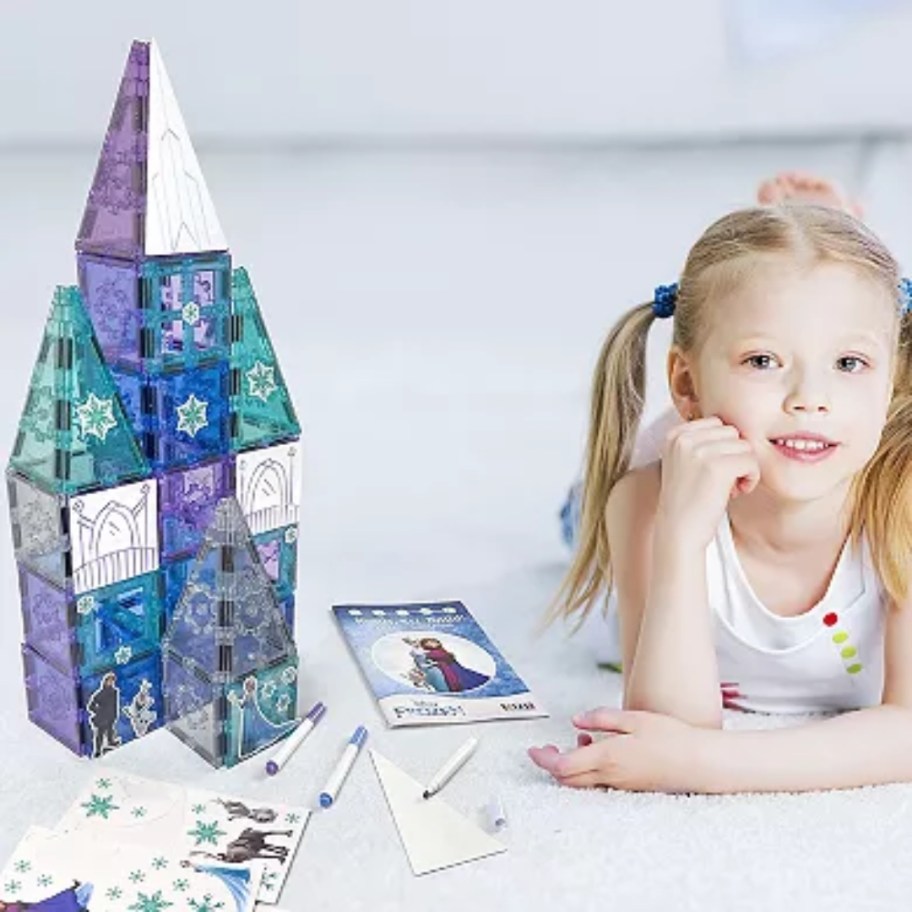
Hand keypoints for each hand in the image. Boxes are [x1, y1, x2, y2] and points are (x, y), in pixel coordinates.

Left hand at [527, 707, 711, 792]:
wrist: (699, 764)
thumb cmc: (670, 737)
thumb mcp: (633, 719)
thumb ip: (601, 719)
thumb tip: (576, 722)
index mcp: (608, 757)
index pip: (563, 765)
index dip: (544, 759)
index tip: (532, 749)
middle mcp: (610, 776)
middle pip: (567, 779)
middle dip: (552, 764)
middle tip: (546, 748)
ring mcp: (620, 784)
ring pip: (582, 783)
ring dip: (571, 766)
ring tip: (581, 742)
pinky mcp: (630, 787)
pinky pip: (599, 783)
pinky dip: (588, 770)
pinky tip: (599, 750)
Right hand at [657, 416, 759, 548]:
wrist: (678, 531)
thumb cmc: (687, 500)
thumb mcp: (684, 462)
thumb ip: (702, 442)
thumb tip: (738, 430)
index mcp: (674, 435)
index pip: (716, 423)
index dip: (723, 446)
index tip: (714, 469)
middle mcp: (684, 438)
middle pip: (732, 432)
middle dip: (735, 455)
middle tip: (724, 480)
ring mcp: (700, 451)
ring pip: (745, 446)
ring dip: (744, 467)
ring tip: (730, 487)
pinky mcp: (717, 467)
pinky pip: (751, 461)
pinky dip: (751, 478)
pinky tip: (737, 492)